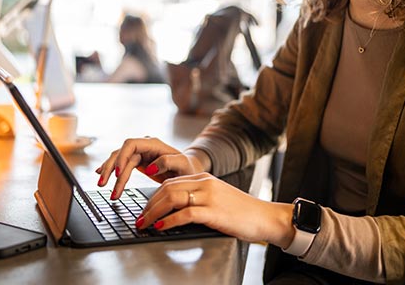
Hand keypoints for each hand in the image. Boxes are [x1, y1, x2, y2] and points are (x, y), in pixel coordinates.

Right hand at [95, 137, 207, 199]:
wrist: (189, 171)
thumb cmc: (187, 167)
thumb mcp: (182, 165)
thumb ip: (168, 162)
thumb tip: (150, 167)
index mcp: (153, 144)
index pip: (131, 145)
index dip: (122, 157)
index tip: (118, 173)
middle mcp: (144, 146)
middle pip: (121, 152)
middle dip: (110, 167)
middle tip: (104, 184)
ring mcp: (140, 154)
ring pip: (118, 159)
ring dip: (108, 171)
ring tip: (102, 185)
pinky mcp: (138, 162)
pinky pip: (121, 164)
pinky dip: (111, 169)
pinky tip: (101, 174)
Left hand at [135, 173, 294, 247]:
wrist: (265, 217)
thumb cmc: (242, 212)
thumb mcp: (217, 198)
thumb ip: (198, 198)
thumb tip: (174, 211)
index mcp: (204, 177)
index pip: (170, 182)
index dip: (153, 196)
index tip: (144, 209)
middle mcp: (205, 183)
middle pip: (167, 188)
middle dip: (149, 205)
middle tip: (139, 219)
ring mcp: (209, 196)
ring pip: (172, 198)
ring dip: (154, 212)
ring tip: (145, 224)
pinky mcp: (214, 211)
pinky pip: (185, 214)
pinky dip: (169, 221)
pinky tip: (161, 227)